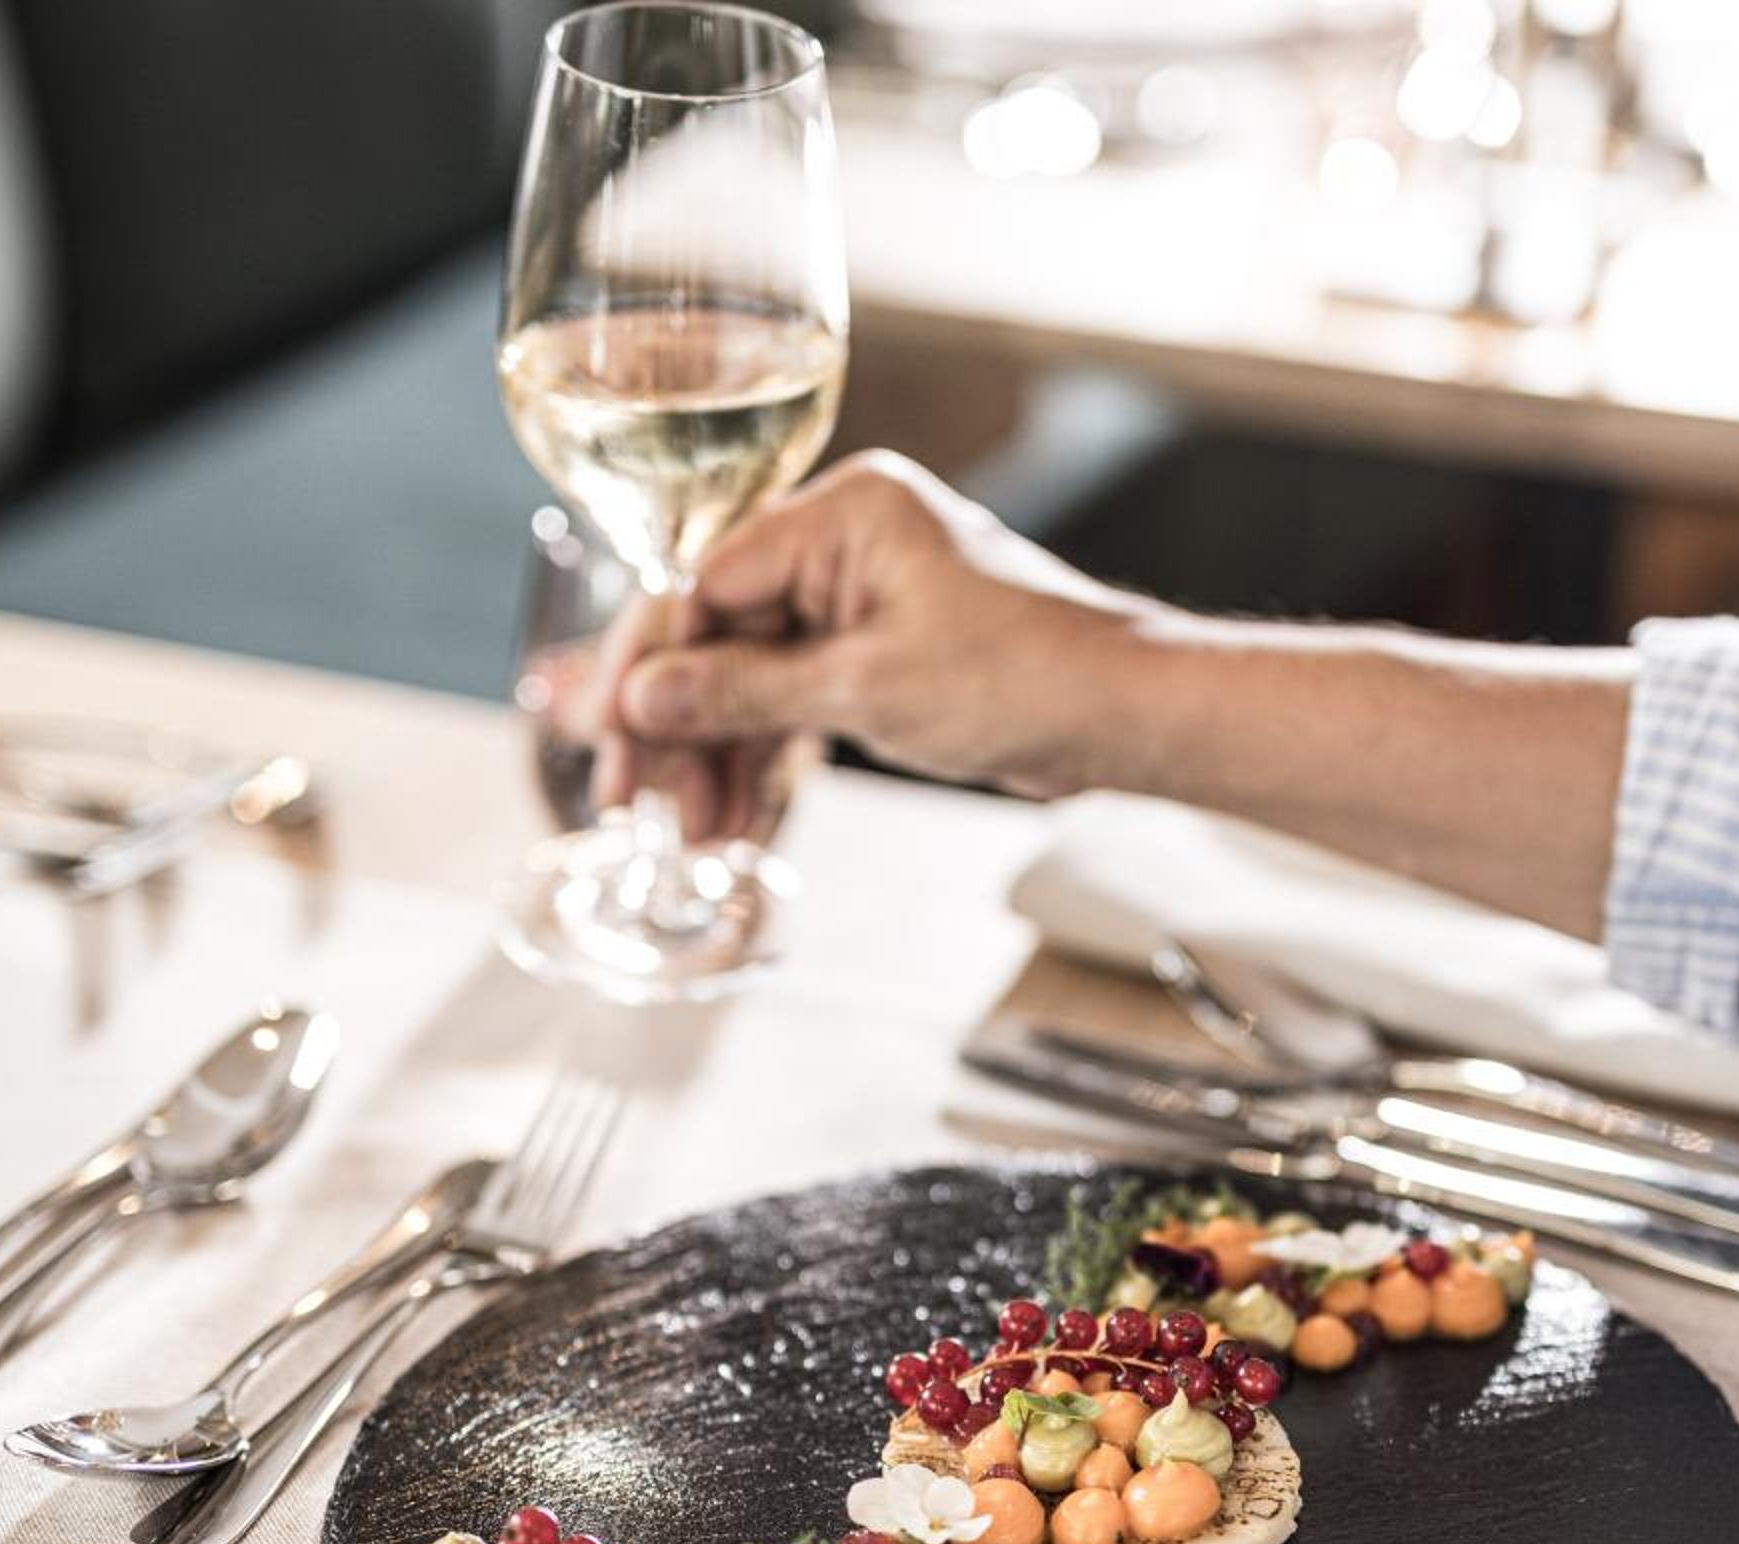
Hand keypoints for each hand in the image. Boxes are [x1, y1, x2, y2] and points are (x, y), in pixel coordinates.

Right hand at [540, 453, 1145, 838]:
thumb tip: (643, 698)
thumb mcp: (867, 690)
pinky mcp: (880, 647)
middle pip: (718, 630)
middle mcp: (845, 540)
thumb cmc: (1026, 678)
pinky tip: (737, 818)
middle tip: (640, 804)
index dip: (648, 668)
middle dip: (680, 724)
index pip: (702, 582)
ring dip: (720, 754)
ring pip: (753, 672)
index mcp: (842, 513)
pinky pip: (796, 694)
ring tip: (696, 835)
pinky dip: (768, 754)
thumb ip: (745, 693)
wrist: (1126, 714)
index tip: (612, 740)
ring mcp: (862, 594)